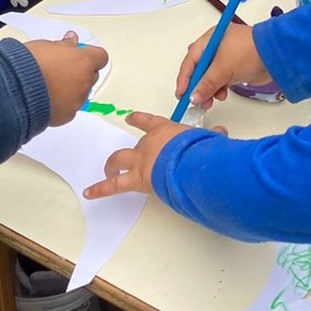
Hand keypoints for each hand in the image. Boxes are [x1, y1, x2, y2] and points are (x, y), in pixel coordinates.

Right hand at [25, 33, 110, 126]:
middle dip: (80, 73)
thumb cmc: (29, 64)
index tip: (77, 54)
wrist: (14, 88)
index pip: (100, 57)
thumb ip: (64, 45)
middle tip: (61, 69)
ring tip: (49, 85)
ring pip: (81, 93)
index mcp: (83, 61)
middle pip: (91, 76)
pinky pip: (69, 108)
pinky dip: (62, 104)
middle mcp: (85, 81)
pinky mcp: (67, 116)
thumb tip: (72, 40)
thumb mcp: (47, 46)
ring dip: (71, 89)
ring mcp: (77, 100)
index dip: (89, 55)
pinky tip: (46, 99)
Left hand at [84, 111, 206, 198]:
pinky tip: (89, 193)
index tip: (130, 117)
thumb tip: (221, 133)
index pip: (149, 122)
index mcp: (165, 131)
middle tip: (120, 159)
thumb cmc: (198, 149)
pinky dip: (100, 190)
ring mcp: (140, 161)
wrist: (189, 161)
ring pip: (118, 162)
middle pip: (131, 146)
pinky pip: (114, 186)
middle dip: (125, 153)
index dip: (138, 119)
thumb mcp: (207, 139)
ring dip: (111, 168)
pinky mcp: (137, 179)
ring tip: (107, 173)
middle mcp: (148, 144)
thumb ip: (212, 137)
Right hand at [175, 22, 268, 107]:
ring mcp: (227, 57)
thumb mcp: (223, 68)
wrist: (276, 55)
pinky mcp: (236, 67)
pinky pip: (221, 79)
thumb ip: (206, 84)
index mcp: (210, 39)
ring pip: (210, 76)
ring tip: (210, 102)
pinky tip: (222, 95)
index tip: (181, 94)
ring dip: (208, 90)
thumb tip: (193, 97)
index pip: (191, 60)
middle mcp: (216, 47)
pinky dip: (219, 88)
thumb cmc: (249, 52)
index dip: (185, 78)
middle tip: (195, 101)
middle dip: (196, 85)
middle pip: (199, 68)